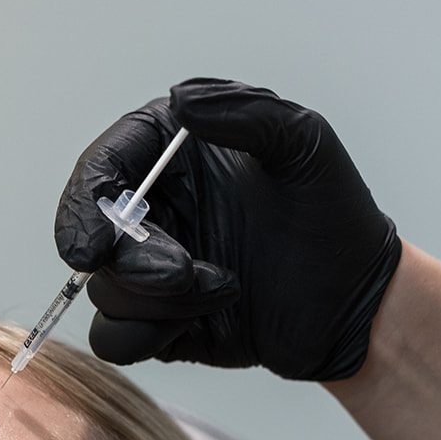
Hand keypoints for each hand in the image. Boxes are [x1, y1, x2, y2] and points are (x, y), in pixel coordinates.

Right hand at [54, 78, 401, 381]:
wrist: (356, 300)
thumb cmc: (335, 215)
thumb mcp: (304, 144)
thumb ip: (245, 112)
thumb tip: (180, 100)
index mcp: (169, 155)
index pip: (100, 172)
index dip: (84, 207)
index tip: (90, 246)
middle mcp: (152, 210)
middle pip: (93, 238)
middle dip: (131, 262)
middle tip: (183, 272)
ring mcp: (151, 269)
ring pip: (106, 292)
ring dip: (163, 298)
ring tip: (227, 287)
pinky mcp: (159, 322)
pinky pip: (117, 339)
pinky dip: (152, 333)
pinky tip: (210, 318)